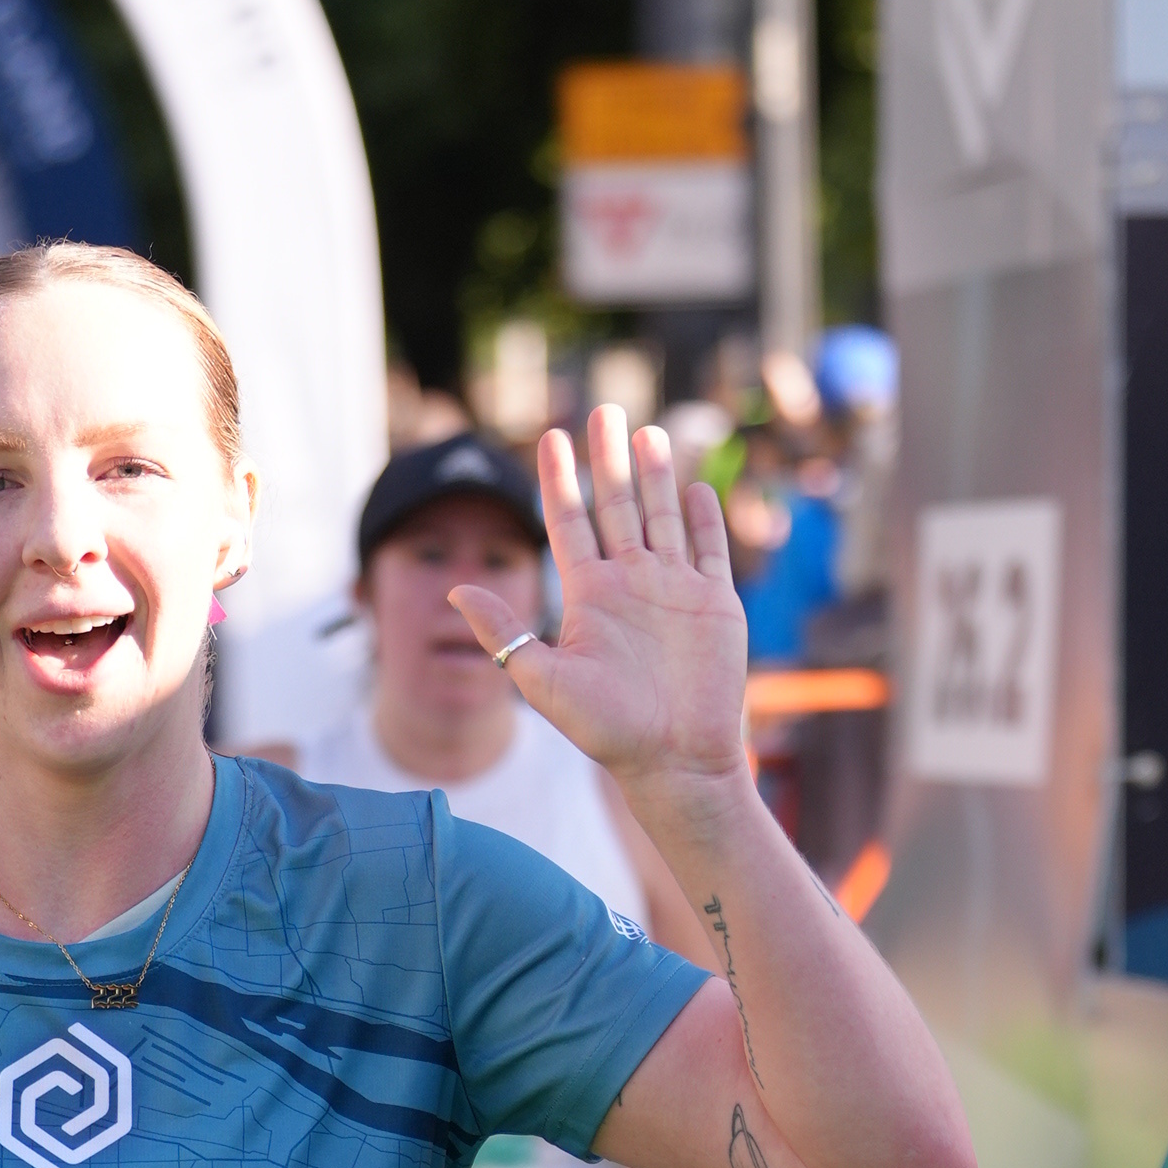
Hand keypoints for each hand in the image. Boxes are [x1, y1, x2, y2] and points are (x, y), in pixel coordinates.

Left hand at [453, 407, 748, 791]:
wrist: (674, 759)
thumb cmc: (607, 730)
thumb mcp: (542, 680)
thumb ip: (503, 632)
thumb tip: (453, 590)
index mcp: (588, 595)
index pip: (569, 522)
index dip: (560, 479)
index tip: (551, 437)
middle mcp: (629, 584)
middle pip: (616, 505)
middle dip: (609, 458)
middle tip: (602, 409)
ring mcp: (673, 590)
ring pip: (662, 516)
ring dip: (655, 474)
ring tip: (646, 431)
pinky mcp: (714, 603)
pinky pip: (709, 549)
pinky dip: (704, 517)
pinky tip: (696, 486)